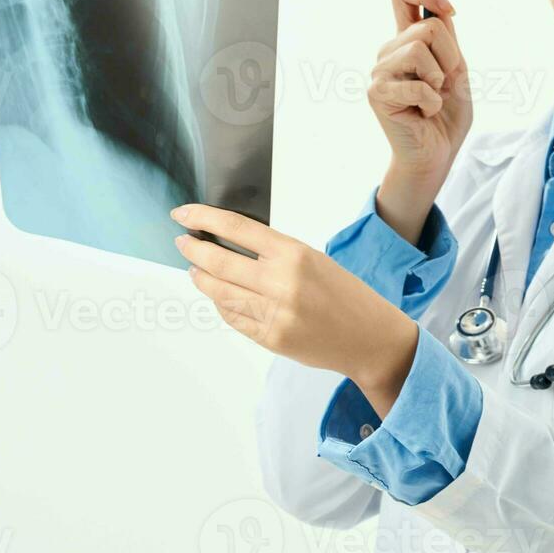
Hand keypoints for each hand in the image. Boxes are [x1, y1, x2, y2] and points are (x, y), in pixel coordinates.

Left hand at [171, 203, 418, 414]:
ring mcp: (274, 313)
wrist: (369, 337)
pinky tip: (218, 296)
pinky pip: (233, 317)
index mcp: (294, 254)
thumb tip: (230, 246)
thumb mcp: (314, 260)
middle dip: (193, 250)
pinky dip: (220, 304)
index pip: (236, 228)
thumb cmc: (345, 294)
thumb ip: (275, 254)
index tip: (183, 214)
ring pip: (219, 292)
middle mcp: (281, 282)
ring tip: (195, 270)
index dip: (203, 218)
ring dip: (201, 279)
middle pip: (218, 262)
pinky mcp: (270, 338)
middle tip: (183, 243)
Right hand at [369, 0, 472, 184]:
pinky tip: (423, 113)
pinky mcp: (377, 93)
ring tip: (432, 98)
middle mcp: (389, 50)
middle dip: (450, 57)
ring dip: (440, 80)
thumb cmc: (447, 112)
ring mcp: (380, 71)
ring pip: (420, 50)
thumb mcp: (456, 66)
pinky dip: (432, 102)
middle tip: (444, 83)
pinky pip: (419, 84)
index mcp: (407, 39)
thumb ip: (446, 32)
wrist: (437, 152)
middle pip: (428, 27)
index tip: (449, 9)